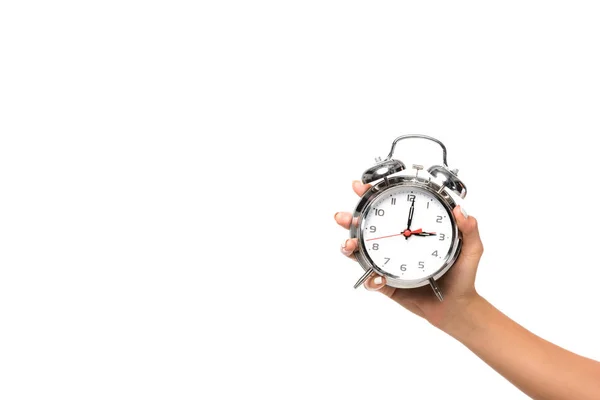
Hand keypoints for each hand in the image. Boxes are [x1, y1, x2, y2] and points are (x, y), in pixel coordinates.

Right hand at [335, 180, 483, 329]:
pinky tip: (377, 278)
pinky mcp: (386, 285)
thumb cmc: (462, 276)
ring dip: (350, 247)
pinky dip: (371, 279)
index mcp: (411, 230)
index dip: (372, 195)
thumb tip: (462, 211)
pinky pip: (371, 281)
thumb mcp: (471, 249)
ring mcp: (388, 263)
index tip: (362, 187)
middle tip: (343, 216)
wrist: (456, 307)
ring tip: (349, 245)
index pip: (388, 207)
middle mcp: (395, 244)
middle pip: (366, 227)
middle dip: (350, 219)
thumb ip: (470, 229)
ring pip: (361, 252)